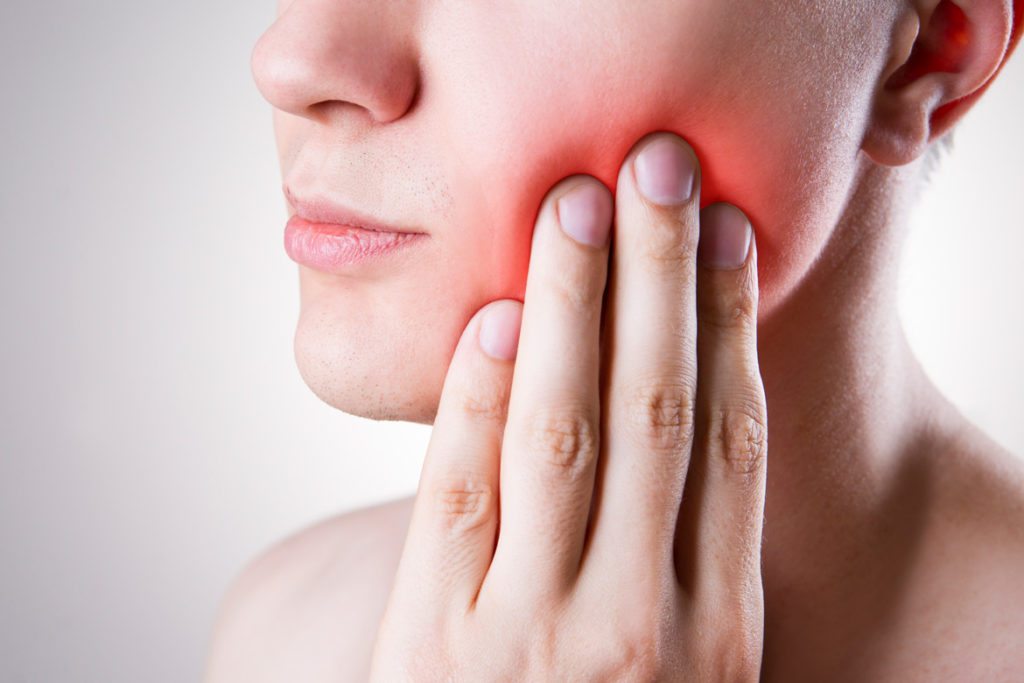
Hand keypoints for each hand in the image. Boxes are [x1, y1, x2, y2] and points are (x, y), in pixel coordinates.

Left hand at [369, 131, 766, 681]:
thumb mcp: (685, 676)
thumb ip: (688, 570)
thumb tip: (695, 424)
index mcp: (717, 633)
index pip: (730, 445)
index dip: (731, 327)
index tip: (729, 235)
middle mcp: (639, 625)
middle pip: (656, 411)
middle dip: (659, 277)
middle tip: (659, 167)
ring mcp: (534, 634)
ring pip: (563, 432)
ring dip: (571, 305)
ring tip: (579, 205)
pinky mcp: (437, 641)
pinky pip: (459, 494)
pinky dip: (478, 398)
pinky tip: (496, 318)